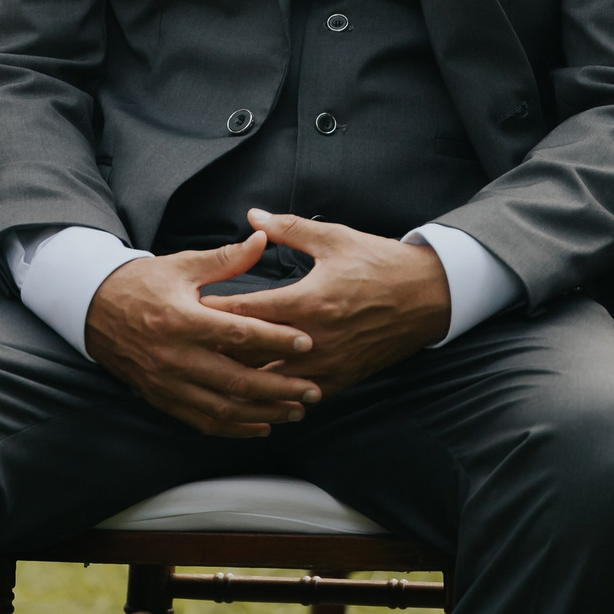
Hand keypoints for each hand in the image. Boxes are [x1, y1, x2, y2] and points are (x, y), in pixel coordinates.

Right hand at [85, 232, 322, 437]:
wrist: (92, 308)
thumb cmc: (142, 283)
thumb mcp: (181, 266)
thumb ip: (225, 259)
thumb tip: (261, 238)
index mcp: (182, 320)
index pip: (238, 334)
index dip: (275, 340)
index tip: (307, 343)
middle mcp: (174, 357)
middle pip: (236, 380)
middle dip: (279, 387)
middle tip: (313, 390)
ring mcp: (167, 382)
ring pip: (223, 407)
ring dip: (263, 412)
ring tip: (296, 411)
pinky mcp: (161, 397)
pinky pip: (202, 420)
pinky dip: (234, 427)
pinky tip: (261, 425)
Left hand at [208, 210, 451, 396]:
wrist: (427, 296)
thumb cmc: (379, 263)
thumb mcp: (333, 238)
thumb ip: (288, 229)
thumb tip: (253, 217)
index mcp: (307, 301)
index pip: (245, 313)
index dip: (211, 313)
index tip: (186, 310)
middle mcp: (314, 339)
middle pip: (251, 355)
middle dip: (219, 351)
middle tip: (189, 347)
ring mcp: (328, 364)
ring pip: (272, 383)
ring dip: (245, 379)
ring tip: (215, 374)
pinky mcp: (342, 378)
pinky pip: (300, 396)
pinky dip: (277, 395)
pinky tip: (257, 394)